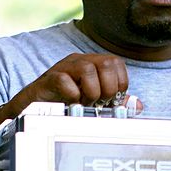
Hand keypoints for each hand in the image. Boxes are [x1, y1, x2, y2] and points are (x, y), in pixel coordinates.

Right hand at [7, 53, 142, 116]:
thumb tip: (138, 105)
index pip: (116, 63)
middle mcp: (80, 61)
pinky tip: (71, 103)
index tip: (113, 99)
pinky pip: (65, 80)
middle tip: (100, 102)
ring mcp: (64, 67)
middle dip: (108, 87)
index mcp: (93, 63)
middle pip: (107, 62)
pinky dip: (73, 95)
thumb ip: (115, 102)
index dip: (119, 83)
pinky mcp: (49, 78)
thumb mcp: (94, 102)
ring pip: (88, 69)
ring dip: (92, 91)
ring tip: (85, 103)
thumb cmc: (66, 103)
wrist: (33, 109)